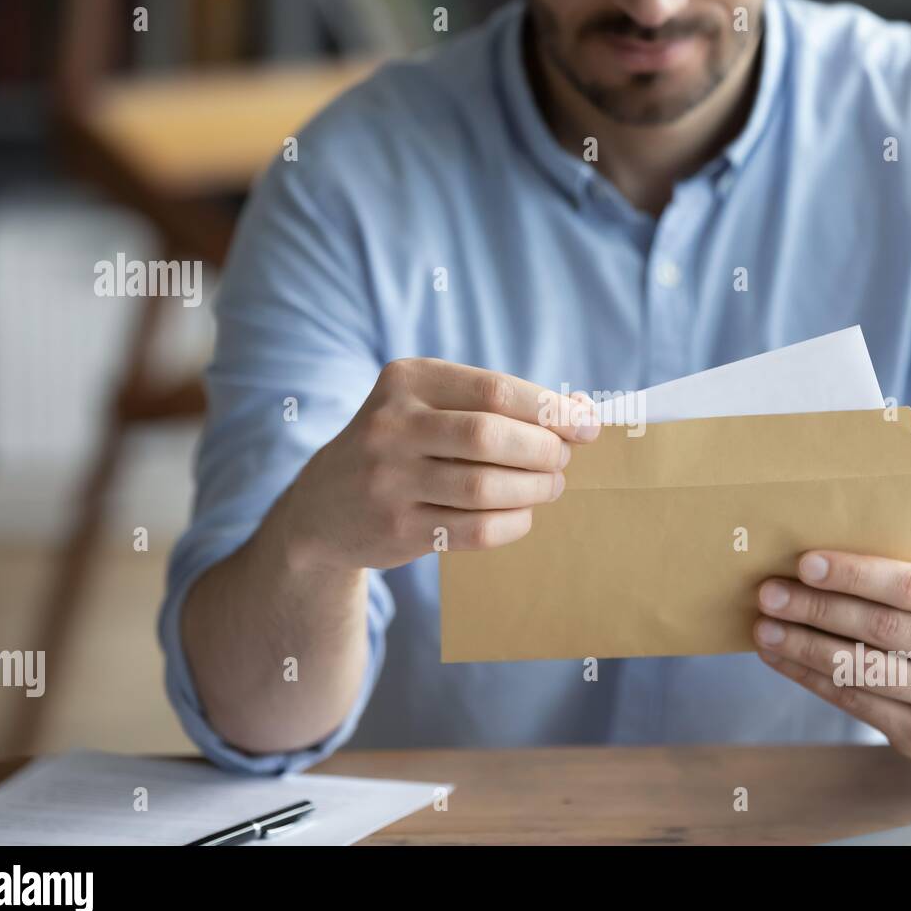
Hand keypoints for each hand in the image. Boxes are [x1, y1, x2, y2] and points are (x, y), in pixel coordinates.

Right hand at [282, 358, 598, 571]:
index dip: (551, 410)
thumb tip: (584, 408)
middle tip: (563, 461)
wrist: (324, 506)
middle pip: (490, 436)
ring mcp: (389, 480)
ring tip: (550, 487)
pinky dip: (512, 524)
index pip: (496, 390)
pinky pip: (473, 530)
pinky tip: (522, 515)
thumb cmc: (405, 445)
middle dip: (544, 451)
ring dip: (534, 490)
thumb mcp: (435, 406)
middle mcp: (392, 426)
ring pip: (484, 487)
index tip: (587, 426)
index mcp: (407, 380)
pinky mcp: (396, 529)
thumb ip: (503, 404)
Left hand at [753, 550, 910, 762]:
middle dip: (816, 609)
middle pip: (880, 628)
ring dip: (803, 647)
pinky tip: (781, 659)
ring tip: (765, 628)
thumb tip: (812, 567)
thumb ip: (901, 584)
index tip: (805, 563)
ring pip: (861, 670)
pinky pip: (854, 702)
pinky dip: (809, 677)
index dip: (855, 575)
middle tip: (769, 593)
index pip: (910, 586)